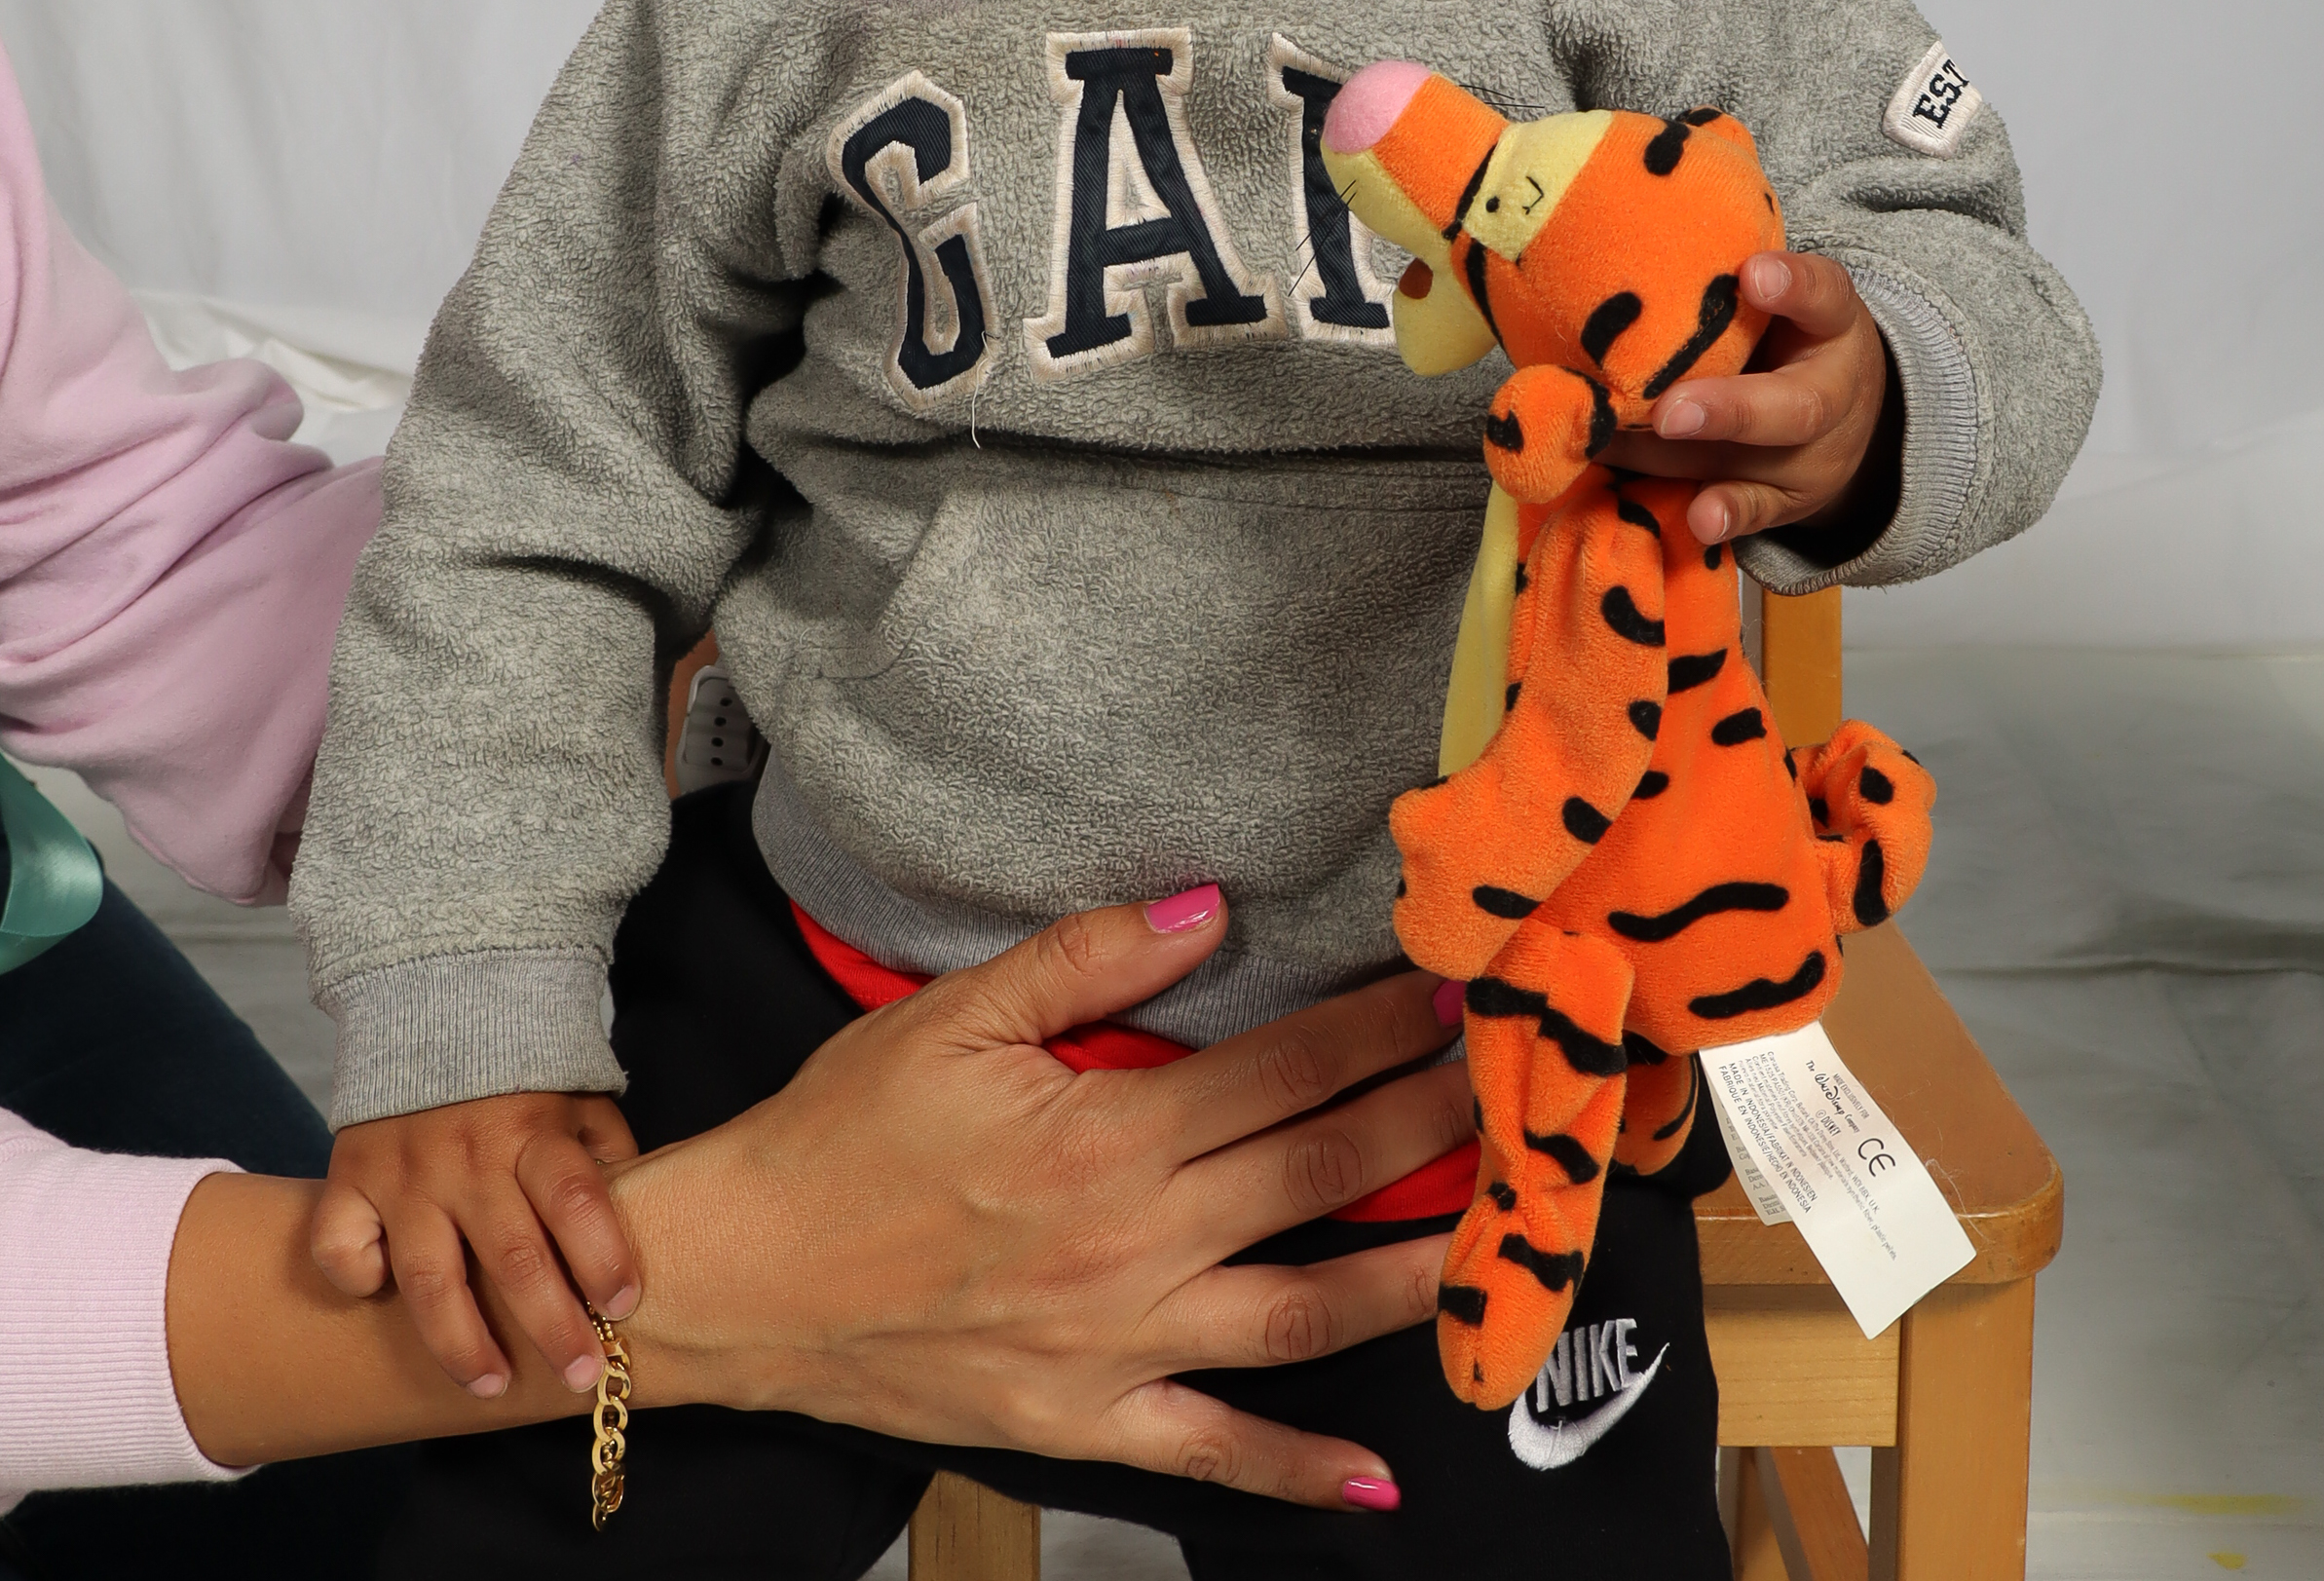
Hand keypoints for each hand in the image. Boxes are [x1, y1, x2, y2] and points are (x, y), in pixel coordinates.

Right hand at [313, 1086, 640, 1397]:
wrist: (433, 1006)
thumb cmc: (521, 1081)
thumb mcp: (576, 1101)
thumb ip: (604, 1157)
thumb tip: (644, 1224)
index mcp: (534, 1128)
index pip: (576, 1198)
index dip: (604, 1255)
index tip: (626, 1306)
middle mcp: (468, 1153)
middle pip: (514, 1255)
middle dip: (551, 1326)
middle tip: (581, 1376)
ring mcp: (404, 1169)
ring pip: (429, 1278)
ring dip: (462, 1342)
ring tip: (491, 1387)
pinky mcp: (349, 1176)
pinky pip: (341, 1246)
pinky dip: (357, 1279)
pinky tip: (381, 1300)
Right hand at [611, 887, 1469, 1510]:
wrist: (746, 1277)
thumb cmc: (844, 1134)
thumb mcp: (957, 1012)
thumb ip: (1091, 959)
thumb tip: (1209, 912)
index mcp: (1105, 1135)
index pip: (1281, 1071)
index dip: (1377, 1029)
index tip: (1449, 994)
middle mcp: (1131, 1245)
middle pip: (1319, 1176)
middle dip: (1428, 1123)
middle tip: (1510, 1082)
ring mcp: (1118, 1346)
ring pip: (1304, 1313)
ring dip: (1411, 1273)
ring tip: (1498, 1237)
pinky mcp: (1089, 1421)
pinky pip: (1215, 1456)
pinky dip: (1300, 1473)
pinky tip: (1381, 1477)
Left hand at [1635, 248, 1895, 546]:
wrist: (1846, 414)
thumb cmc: (1787, 336)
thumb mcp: (1782, 301)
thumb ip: (1728, 285)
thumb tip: (1627, 261)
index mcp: (1832, 325)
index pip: (1825, 296)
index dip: (1794, 286)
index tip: (1753, 273)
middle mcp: (1831, 395)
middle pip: (1795, 407)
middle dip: (1729, 410)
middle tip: (1669, 411)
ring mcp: (1811, 457)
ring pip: (1753, 462)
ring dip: (1683, 459)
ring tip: (1618, 447)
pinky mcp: (1787, 500)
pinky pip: (1757, 512)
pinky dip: (1726, 516)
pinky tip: (1696, 518)